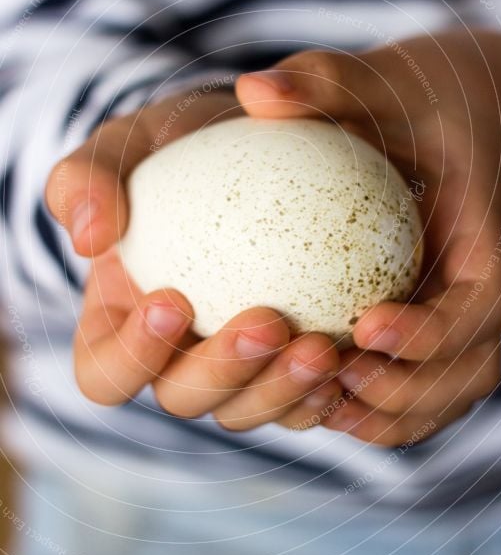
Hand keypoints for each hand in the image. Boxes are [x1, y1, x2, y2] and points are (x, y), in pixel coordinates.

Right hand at [46, 90, 342, 428]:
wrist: (249, 146)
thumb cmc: (173, 149)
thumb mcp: (123, 144)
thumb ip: (88, 179)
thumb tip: (89, 237)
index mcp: (121, 327)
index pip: (105, 372)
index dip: (132, 358)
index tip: (172, 299)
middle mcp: (176, 360)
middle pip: (185, 400)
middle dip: (224, 374)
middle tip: (269, 323)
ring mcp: (237, 368)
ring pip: (251, 409)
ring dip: (284, 390)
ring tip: (325, 347)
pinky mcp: (289, 362)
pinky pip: (306, 395)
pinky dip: (329, 387)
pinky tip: (358, 356)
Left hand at [236, 31, 500, 445]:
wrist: (443, 120)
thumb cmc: (405, 99)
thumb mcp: (372, 79)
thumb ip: (322, 82)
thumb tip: (252, 89)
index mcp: (482, 238)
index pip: (482, 304)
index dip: (434, 332)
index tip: (365, 324)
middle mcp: (475, 288)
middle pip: (471, 369)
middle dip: (409, 390)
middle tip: (337, 377)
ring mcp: (453, 315)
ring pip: (446, 394)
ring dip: (390, 414)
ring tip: (322, 404)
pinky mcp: (425, 327)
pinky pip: (414, 389)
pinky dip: (378, 411)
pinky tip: (317, 404)